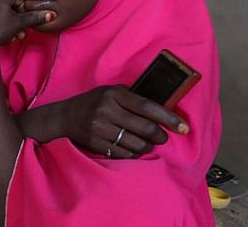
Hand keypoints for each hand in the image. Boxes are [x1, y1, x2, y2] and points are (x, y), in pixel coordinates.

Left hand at [0, 0, 54, 50]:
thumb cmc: (0, 30)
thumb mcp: (21, 23)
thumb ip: (35, 17)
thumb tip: (51, 14)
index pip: (19, 2)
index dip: (23, 14)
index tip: (23, 24)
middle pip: (8, 9)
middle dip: (15, 22)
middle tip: (19, 33)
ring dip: (7, 26)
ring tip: (10, 38)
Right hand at [56, 85, 189, 157]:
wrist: (63, 117)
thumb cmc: (93, 103)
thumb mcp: (110, 93)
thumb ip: (132, 100)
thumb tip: (163, 112)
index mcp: (113, 94)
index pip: (147, 107)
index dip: (168, 118)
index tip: (183, 127)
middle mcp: (106, 110)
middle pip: (145, 128)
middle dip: (160, 135)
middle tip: (162, 137)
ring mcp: (100, 129)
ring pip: (137, 144)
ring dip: (147, 146)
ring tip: (146, 143)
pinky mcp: (96, 144)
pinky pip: (125, 153)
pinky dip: (133, 153)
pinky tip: (133, 148)